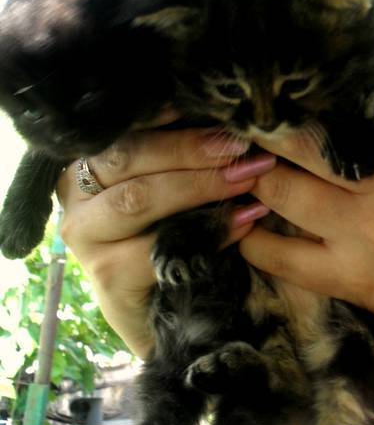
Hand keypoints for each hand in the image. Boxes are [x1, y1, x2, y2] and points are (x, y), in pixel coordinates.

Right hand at [56, 112, 275, 356]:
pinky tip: (244, 221)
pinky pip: (159, 246)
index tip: (214, 110)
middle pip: (129, 156)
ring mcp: (85, 235)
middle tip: (242, 147)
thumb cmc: (172, 236)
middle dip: (191, 149)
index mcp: (88, 161)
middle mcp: (75, 193)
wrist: (161, 313)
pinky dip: (209, 231)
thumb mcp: (173, 189)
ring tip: (248, 179)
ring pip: (138, 197)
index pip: (125, 129)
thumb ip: (183, 156)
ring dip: (199, 185)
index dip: (168, 117)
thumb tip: (226, 117)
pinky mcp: (106, 275)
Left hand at [240, 30, 373, 373]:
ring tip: (247, 160)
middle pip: (307, 140)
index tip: (328, 55)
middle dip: (275, 121)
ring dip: (260, 174)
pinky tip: (244, 228)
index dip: (351, 64)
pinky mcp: (352, 278)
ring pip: (285, 192)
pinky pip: (286, 260)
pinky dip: (257, 244)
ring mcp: (363, 235)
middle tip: (256, 108)